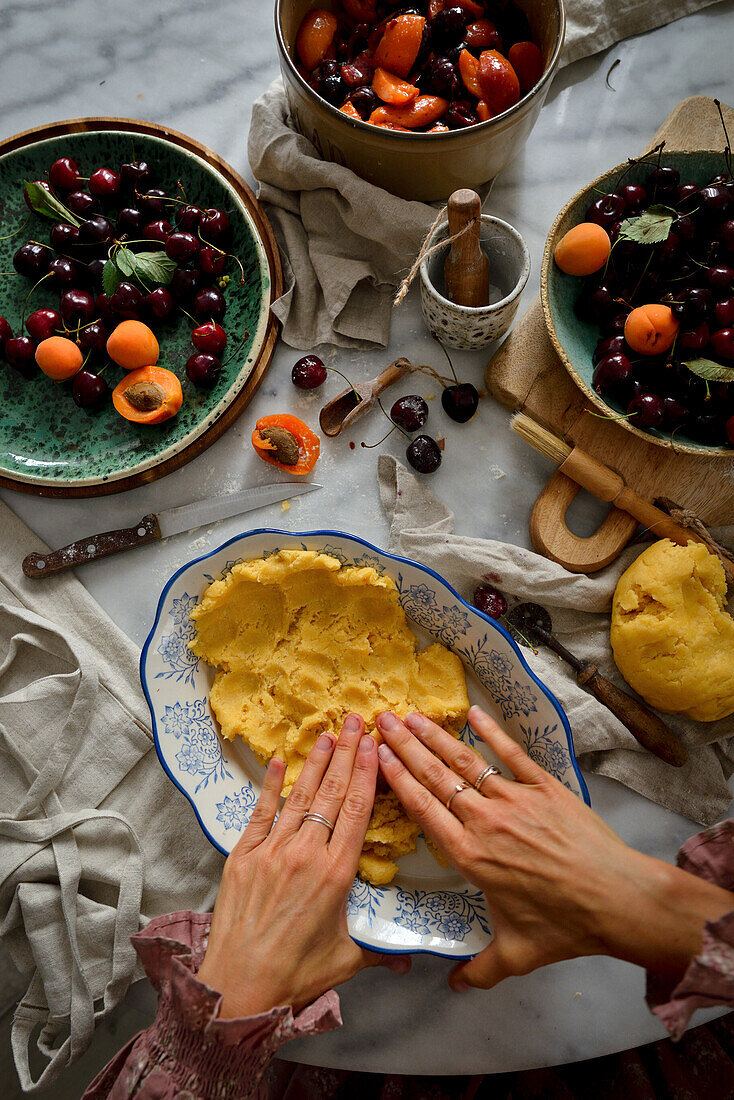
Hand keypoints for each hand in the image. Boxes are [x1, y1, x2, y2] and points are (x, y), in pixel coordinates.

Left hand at [198, 715, 409, 1016]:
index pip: (357, 810)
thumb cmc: (296, 975)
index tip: (374, 744)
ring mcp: (271, 850)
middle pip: (331, 792)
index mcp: (336, 873)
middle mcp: (305, 852)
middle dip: (346, 753)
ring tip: (327, 732)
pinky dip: (271, 786)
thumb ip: (381, 950)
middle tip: (356, 720)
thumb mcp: (347, 960)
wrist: (238, 987)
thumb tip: (415, 960)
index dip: (366, 773)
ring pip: (299, 796)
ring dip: (315, 762)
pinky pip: (261, 813)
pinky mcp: (243, 856)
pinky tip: (281, 761)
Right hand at [376, 706, 733, 991]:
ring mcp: (516, 800)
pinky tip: (474, 712)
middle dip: (405, 747)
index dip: (397, 779)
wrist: (617, 898)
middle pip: (436, 776)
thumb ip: (480, 970)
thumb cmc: (565, 926)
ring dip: (436, 736)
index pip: (423, 808)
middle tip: (382, 721)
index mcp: (470, 856)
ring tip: (412, 715)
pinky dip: (492, 732)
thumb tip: (455, 988)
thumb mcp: (517, 954)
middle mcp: (485, 821)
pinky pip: (512, 754)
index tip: (377, 757)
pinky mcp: (546, 788)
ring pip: (467, 761)